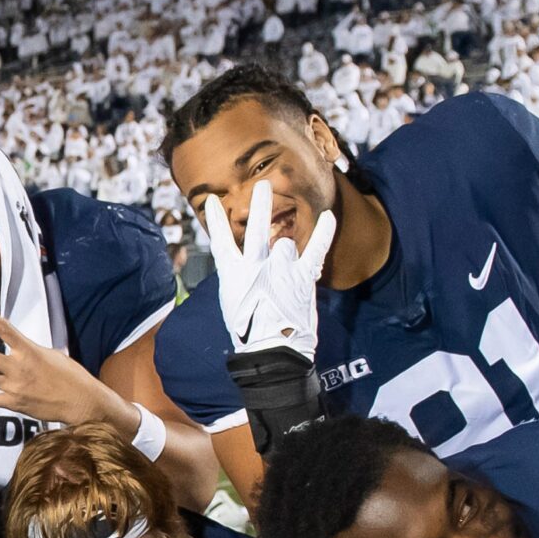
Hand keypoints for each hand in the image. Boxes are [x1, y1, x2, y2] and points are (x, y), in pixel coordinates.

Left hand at [0, 304, 130, 430]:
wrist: (80, 401)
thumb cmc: (69, 375)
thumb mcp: (50, 354)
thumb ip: (29, 350)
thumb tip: (15, 349)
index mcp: (30, 351)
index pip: (6, 330)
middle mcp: (19, 368)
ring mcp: (15, 386)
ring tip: (18, 380)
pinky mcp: (14, 403)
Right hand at [198, 179, 335, 359]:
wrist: (271, 351)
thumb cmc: (249, 332)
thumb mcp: (233, 303)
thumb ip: (239, 280)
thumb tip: (248, 267)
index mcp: (233, 274)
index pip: (220, 241)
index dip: (215, 220)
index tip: (211, 200)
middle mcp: (256, 267)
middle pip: (257, 229)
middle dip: (260, 206)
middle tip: (263, 186)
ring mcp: (280, 270)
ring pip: (285, 244)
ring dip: (286, 249)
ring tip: (285, 259)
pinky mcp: (302, 278)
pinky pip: (315, 249)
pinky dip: (323, 232)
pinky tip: (328, 216)